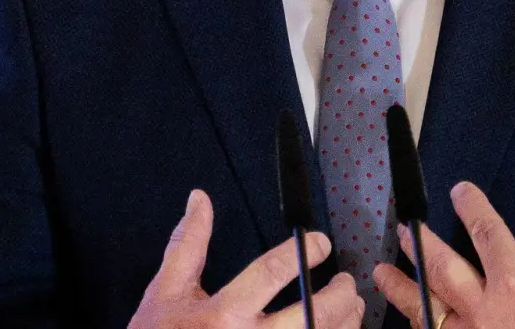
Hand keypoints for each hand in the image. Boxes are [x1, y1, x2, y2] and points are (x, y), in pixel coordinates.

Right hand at [129, 189, 364, 328]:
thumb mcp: (165, 291)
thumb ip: (188, 244)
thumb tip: (199, 198)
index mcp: (223, 314)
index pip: (273, 273)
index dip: (305, 252)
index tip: (321, 243)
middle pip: (312, 316)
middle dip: (338, 295)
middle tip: (346, 282)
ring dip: (345, 324)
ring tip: (349, 309)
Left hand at [372, 175, 514, 328]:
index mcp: (514, 285)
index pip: (487, 234)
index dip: (473, 207)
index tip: (460, 191)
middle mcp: (484, 313)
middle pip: (442, 271)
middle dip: (421, 247)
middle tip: (406, 230)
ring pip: (426, 311)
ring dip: (401, 290)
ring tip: (382, 272)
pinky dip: (417, 327)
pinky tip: (408, 319)